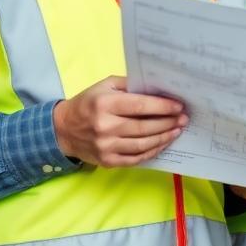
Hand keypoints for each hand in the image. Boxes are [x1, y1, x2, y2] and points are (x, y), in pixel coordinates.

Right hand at [53, 75, 187, 167]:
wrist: (62, 130)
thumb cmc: (88, 103)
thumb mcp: (105, 85)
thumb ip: (129, 85)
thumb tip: (157, 88)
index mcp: (105, 104)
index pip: (140, 106)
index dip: (163, 106)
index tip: (179, 106)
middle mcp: (105, 127)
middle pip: (145, 127)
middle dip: (168, 122)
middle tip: (183, 119)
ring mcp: (106, 147)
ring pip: (143, 144)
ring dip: (164, 138)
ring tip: (177, 130)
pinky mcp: (107, 161)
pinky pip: (136, 159)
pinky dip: (152, 151)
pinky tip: (163, 143)